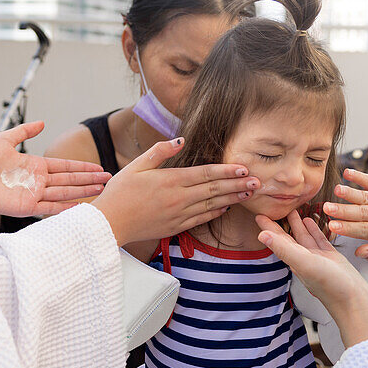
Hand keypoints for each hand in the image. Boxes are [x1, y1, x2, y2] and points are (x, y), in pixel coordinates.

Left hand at [0, 121, 111, 215]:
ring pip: (65, 193)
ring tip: (101, 190)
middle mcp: (37, 181)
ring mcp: (33, 194)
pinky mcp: (26, 207)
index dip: (82, 167)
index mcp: (35, 166)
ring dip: (83, 192)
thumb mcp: (4, 139)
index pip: (65, 166)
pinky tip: (80, 206)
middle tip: (108, 179)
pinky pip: (50, 207)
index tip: (98, 168)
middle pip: (70, 179)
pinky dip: (65, 207)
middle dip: (89, 180)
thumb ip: (24, 131)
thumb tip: (42, 122)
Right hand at [92, 137, 258, 246]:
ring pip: (212, 205)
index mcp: (170, 180)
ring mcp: (179, 214)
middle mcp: (179, 198)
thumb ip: (159, 151)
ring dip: (233, 199)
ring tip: (250, 193)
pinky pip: (201, 219)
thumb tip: (180, 140)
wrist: (109, 223)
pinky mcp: (176, 226)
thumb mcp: (136, 166)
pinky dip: (216, 213)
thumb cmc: (120, 192)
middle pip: (214, 190)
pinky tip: (227, 208)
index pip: (205, 174)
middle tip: (257, 181)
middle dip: (238, 185)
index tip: (243, 168)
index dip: (227, 171)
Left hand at [257, 211, 367, 348]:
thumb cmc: (331, 285)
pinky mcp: (331, 258)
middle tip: (273, 207)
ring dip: (297, 224)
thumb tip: (261, 236)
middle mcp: (304, 259)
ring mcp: (318, 259)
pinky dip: (313, 230)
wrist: (354, 301)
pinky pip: (319, 240)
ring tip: (292, 209)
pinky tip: (311, 221)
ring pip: (304, 237)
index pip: (277, 240)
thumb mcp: (305, 263)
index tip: (258, 214)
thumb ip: (284, 249)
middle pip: (288, 237)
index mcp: (294, 260)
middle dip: (280, 223)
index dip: (268, 227)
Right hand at [323, 169, 367, 262]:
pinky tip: (347, 173)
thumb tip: (360, 251)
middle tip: (327, 209)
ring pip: (365, 196)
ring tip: (336, 190)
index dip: (348, 228)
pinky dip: (359, 176)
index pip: (364, 230)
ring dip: (349, 192)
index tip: (333, 226)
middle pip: (362, 212)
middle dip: (343, 210)